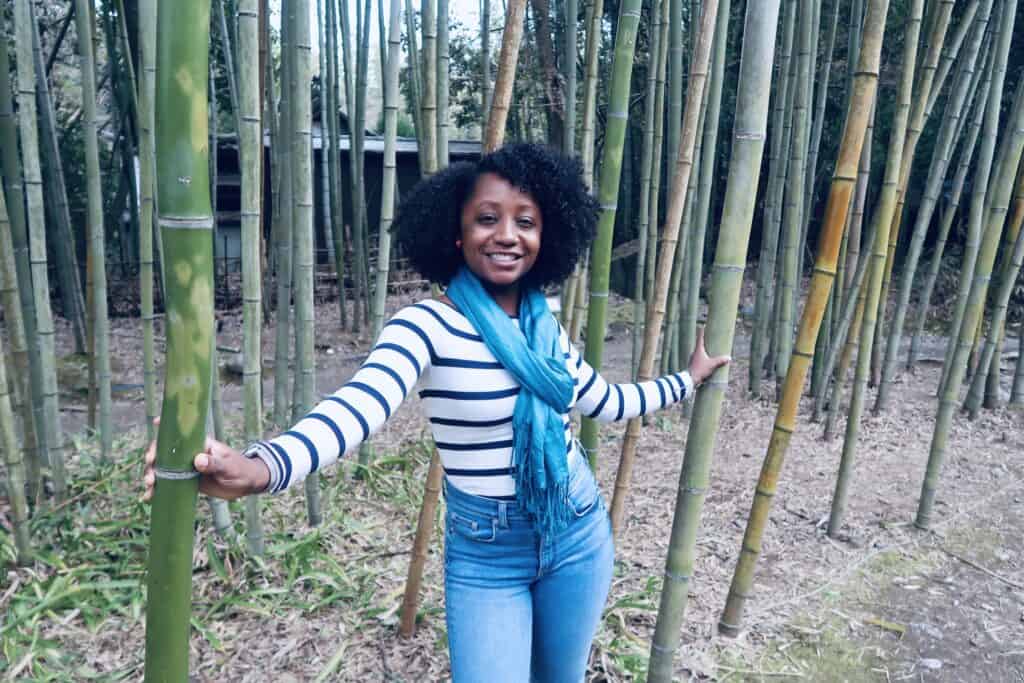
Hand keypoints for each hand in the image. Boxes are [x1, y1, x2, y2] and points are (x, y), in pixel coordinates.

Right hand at [142, 419, 269, 501]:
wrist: (247, 484)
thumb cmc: (240, 469)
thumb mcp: (229, 466)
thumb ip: (214, 463)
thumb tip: (198, 460)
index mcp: (200, 444)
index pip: (180, 434)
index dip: (166, 427)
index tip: (156, 423)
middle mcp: (189, 454)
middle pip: (164, 453)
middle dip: (153, 459)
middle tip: (151, 471)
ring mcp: (186, 468)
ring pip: (162, 469)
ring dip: (152, 475)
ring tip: (150, 486)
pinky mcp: (186, 482)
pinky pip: (168, 485)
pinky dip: (157, 490)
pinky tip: (149, 497)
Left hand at [687, 326, 730, 385]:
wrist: (690, 380)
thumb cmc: (700, 370)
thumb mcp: (712, 365)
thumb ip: (720, 361)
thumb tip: (729, 358)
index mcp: (698, 350)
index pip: (700, 338)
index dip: (702, 331)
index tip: (703, 325)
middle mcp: (694, 353)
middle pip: (699, 344)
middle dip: (704, 341)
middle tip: (709, 337)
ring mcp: (693, 359)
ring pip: (699, 352)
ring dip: (704, 350)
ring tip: (709, 350)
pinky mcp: (693, 364)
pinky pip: (699, 358)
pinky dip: (703, 357)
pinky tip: (706, 361)